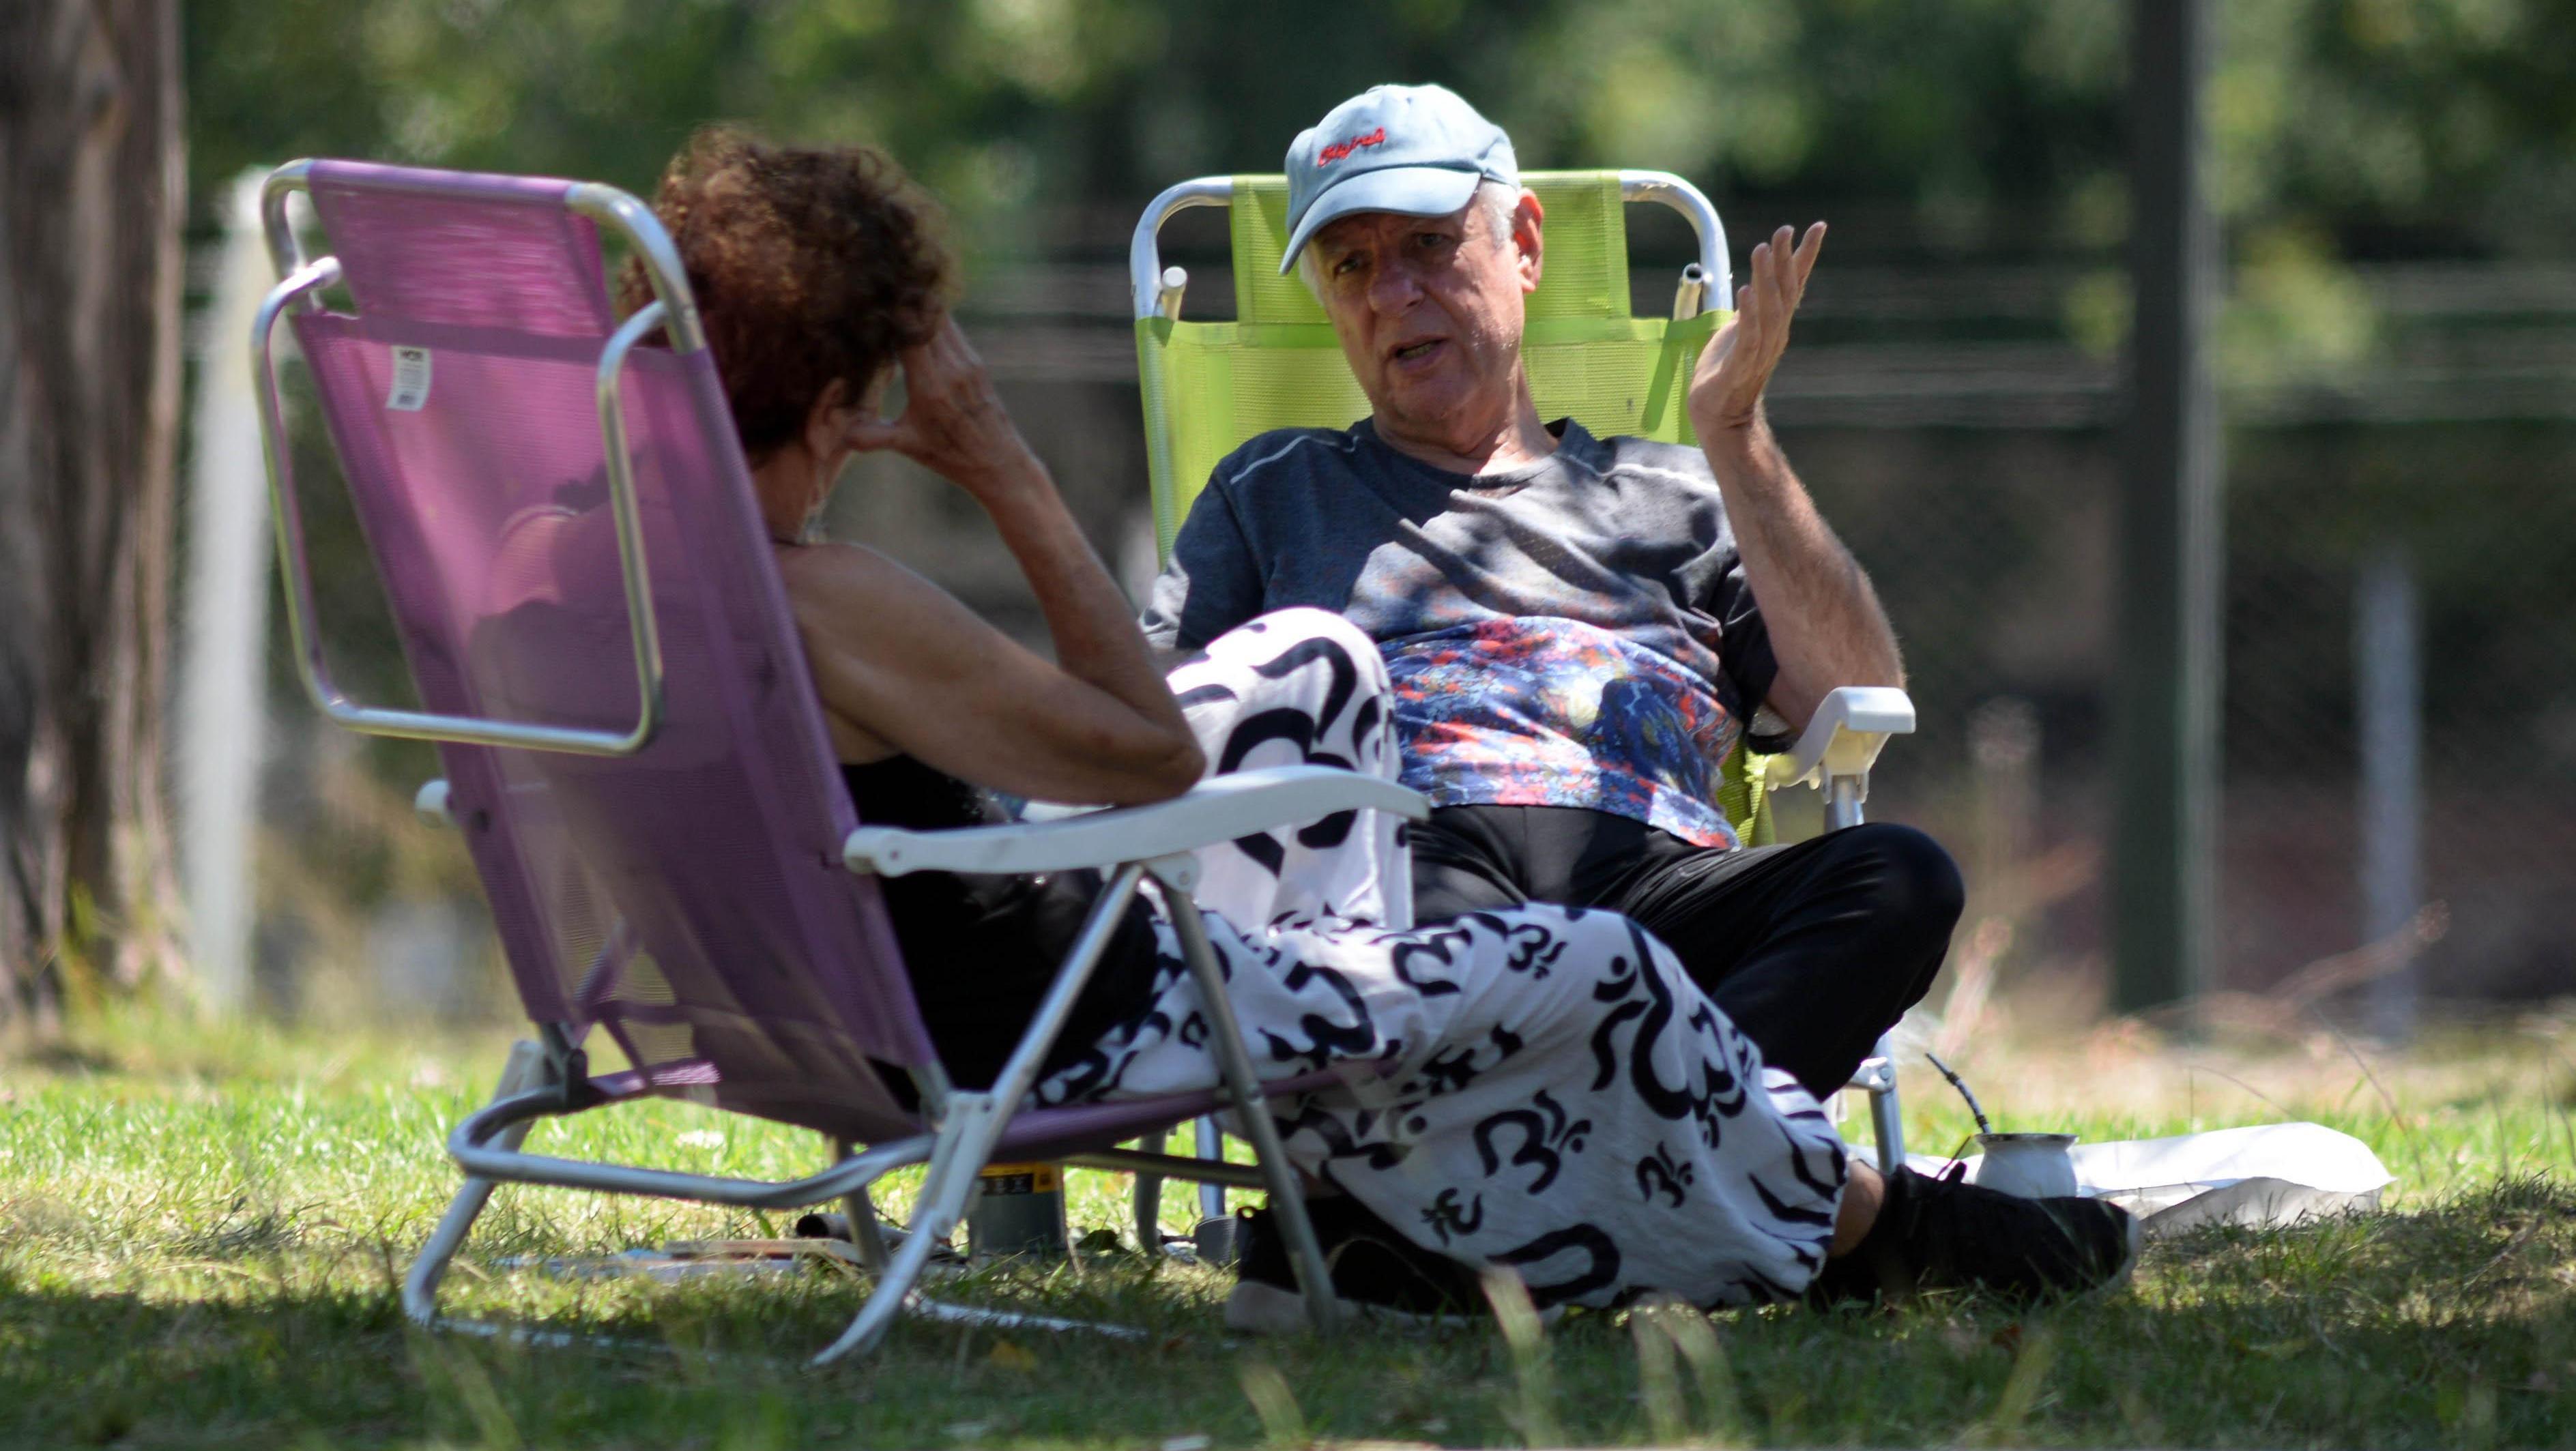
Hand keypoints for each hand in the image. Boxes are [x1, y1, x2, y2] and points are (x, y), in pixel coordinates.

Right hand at [845, 312, 1040, 497]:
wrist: (998, 462)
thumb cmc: (951, 456)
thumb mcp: (908, 445)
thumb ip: (872, 436)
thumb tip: (841, 433)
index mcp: (930, 386)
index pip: (910, 333)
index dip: (893, 313)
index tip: (873, 300)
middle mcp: (951, 369)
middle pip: (928, 318)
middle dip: (905, 302)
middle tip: (883, 288)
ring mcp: (968, 363)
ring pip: (944, 319)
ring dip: (922, 308)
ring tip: (899, 296)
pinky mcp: (977, 363)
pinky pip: (954, 331)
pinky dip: (937, 320)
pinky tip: (921, 316)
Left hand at [1688, 222, 1825, 437]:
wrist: (1719, 415)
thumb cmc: (1726, 372)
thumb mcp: (1738, 330)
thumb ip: (1750, 308)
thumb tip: (1754, 282)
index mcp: (1775, 323)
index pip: (1794, 283)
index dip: (1805, 255)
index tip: (1817, 226)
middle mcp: (1774, 334)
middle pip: (1784, 291)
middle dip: (1785, 259)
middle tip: (1784, 230)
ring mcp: (1759, 351)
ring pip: (1768, 310)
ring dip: (1766, 279)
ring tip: (1763, 250)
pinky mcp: (1740, 367)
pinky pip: (1748, 337)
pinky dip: (1749, 314)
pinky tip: (1747, 292)